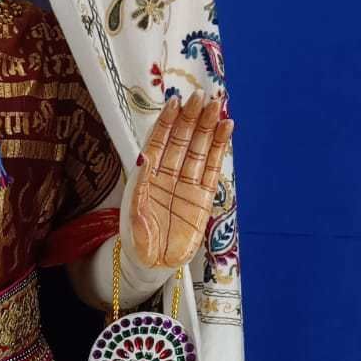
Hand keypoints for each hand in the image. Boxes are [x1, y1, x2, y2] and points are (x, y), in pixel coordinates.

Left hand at [126, 91, 233, 268]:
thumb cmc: (137, 240)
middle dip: (192, 118)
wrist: (152, 264)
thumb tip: (143, 157)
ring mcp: (187, 183)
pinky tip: (226, 128)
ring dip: (208, 127)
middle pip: (182, 140)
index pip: (159, 141)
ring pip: (199, 149)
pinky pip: (213, 168)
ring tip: (217, 106)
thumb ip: (140, 186)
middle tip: (202, 96)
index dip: (168, 122)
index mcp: (147, 175)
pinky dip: (220, 148)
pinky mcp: (203, 197)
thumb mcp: (133, 214)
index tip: (176, 102)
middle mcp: (168, 175)